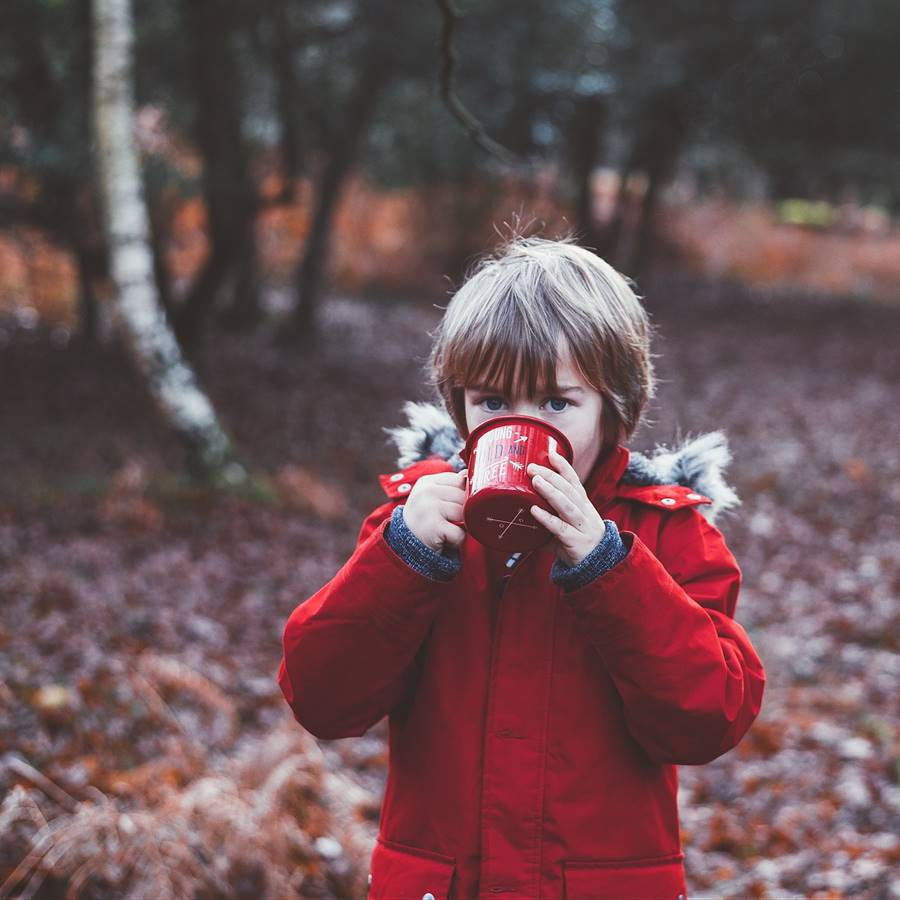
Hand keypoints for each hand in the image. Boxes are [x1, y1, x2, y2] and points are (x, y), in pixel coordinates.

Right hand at [402, 470, 467, 552]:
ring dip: (460, 527)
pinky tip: (444, 540)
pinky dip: (456, 541)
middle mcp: (426, 492)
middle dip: (462, 513)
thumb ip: (449, 486)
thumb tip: (467, 473)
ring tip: (445, 530)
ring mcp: (429, 508)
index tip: (448, 506)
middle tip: (446, 522)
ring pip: (464, 514)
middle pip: (464, 497)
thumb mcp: (432, 498)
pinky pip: (460, 533)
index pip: (459, 480)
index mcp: (427, 482)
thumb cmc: (424, 521)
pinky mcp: (433, 527)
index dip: (461, 496)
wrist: (403, 547)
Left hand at [528, 448, 605, 566]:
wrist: (598, 568)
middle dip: (551, 476)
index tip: (552, 453)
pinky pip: (561, 529)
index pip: (574, 481)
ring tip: (536, 481)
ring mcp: (582, 527)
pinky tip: (534, 511)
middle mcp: (584, 513)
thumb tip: (520, 508)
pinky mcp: (576, 543)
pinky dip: (547, 518)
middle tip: (532, 467)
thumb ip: (547, 515)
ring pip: (567, 506)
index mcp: (583, 505)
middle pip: (569, 490)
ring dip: (551, 492)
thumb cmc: (576, 543)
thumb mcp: (565, 525)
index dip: (564, 467)